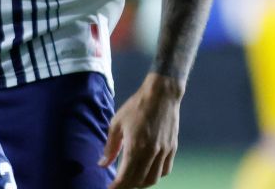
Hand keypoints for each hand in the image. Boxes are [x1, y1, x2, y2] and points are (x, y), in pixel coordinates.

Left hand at [99, 73, 182, 188]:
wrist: (161, 96)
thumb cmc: (135, 107)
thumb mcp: (117, 124)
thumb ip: (110, 147)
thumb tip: (102, 164)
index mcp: (135, 146)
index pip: (125, 176)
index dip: (116, 186)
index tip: (110, 188)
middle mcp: (151, 152)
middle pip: (139, 180)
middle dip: (127, 186)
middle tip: (118, 185)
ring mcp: (164, 152)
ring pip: (153, 178)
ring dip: (141, 183)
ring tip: (131, 181)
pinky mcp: (172, 149)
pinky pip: (165, 170)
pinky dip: (155, 176)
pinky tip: (148, 172)